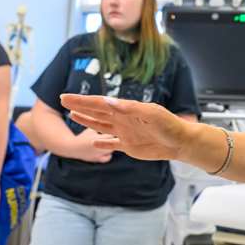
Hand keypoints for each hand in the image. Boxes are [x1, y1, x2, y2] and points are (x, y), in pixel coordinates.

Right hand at [61, 95, 189, 161]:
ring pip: (101, 125)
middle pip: (96, 112)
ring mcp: (125, 132)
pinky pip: (113, 144)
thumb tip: (108, 102)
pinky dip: (103, 144)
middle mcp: (123, 119)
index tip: (66, 97)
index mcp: (126, 109)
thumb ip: (129, 108)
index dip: (82, 101)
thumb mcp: (151, 114)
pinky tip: (95, 142)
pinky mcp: (130, 146)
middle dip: (80, 106)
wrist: (181, 142)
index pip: (99, 104)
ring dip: (87, 120)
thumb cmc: (169, 125)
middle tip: (63, 101)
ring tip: (73, 114)